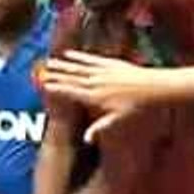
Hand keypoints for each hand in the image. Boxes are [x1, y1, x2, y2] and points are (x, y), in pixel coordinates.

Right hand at [40, 51, 157, 143]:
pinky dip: (79, 56)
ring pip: (78, 67)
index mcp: (95, 97)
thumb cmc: (136, 107)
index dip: (57, 88)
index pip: (71, 92)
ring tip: (50, 62)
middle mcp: (96, 82)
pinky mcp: (110, 63)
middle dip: (55, 74)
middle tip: (40, 71)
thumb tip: (86, 139)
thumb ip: (100, 128)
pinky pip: (91, 59)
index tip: (44, 85)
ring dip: (63, 64)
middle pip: (71, 77)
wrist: (153, 87)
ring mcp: (102, 71)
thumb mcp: (118, 121)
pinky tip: (70, 54)